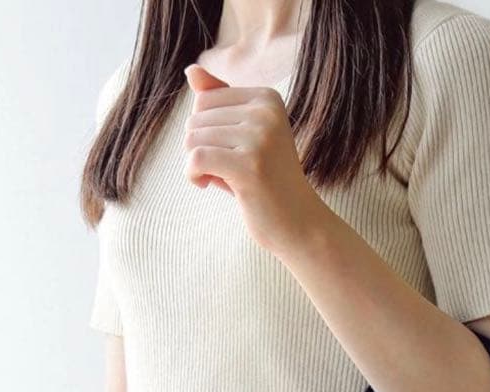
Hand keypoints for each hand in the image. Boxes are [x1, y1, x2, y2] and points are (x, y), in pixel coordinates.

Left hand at [183, 64, 329, 256]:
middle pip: (196, 118)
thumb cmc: (266, 183)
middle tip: (226, 171)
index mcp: (267, 98)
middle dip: (200, 148)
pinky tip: (206, 184)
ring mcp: (259, 137)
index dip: (206, 131)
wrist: (299, 224)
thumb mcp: (244, 137)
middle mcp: (265, 112)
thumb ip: (219, 102)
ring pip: (192, 138)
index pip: (204, 99)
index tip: (228, 153)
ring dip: (196, 164)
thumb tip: (191, 69)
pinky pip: (195, 159)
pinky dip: (192, 175)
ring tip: (221, 179)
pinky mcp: (249, 165)